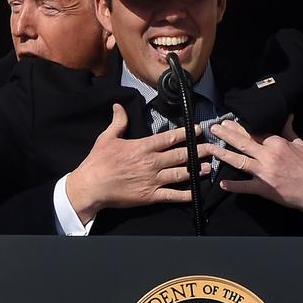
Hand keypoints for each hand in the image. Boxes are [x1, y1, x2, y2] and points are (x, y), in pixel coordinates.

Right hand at [66, 103, 211, 223]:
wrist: (90, 186)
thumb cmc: (98, 162)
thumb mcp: (107, 138)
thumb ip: (118, 122)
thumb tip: (118, 106)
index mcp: (143, 147)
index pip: (169, 138)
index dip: (186, 134)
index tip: (198, 130)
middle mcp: (152, 163)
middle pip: (181, 155)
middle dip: (198, 151)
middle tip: (212, 148)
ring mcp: (153, 180)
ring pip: (181, 174)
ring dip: (196, 170)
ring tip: (208, 167)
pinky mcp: (150, 196)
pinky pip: (172, 195)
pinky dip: (186, 194)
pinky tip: (196, 192)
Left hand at [207, 115, 302, 223]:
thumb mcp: (301, 144)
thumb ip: (290, 130)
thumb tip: (287, 115)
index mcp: (277, 143)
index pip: (254, 131)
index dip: (240, 126)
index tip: (228, 121)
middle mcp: (268, 156)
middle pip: (243, 143)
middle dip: (226, 134)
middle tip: (214, 128)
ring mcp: (265, 173)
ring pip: (239, 161)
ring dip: (223, 154)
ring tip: (210, 147)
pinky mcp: (264, 189)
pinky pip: (245, 187)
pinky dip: (233, 186)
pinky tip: (222, 183)